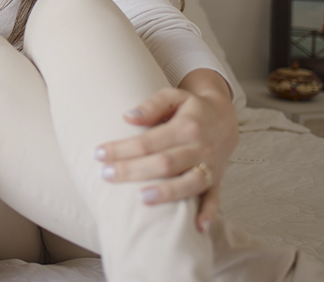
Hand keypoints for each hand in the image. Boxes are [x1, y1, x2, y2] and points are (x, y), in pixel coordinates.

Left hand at [94, 74, 237, 231]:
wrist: (225, 117)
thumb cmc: (191, 108)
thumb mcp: (173, 96)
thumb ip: (151, 104)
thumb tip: (127, 116)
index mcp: (186, 126)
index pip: (148, 141)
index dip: (122, 149)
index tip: (98, 153)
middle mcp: (200, 148)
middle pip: (164, 163)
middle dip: (133, 171)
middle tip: (105, 175)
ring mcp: (210, 166)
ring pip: (190, 183)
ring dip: (167, 193)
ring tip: (141, 199)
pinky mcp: (218, 180)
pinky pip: (215, 198)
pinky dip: (209, 213)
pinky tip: (197, 227)